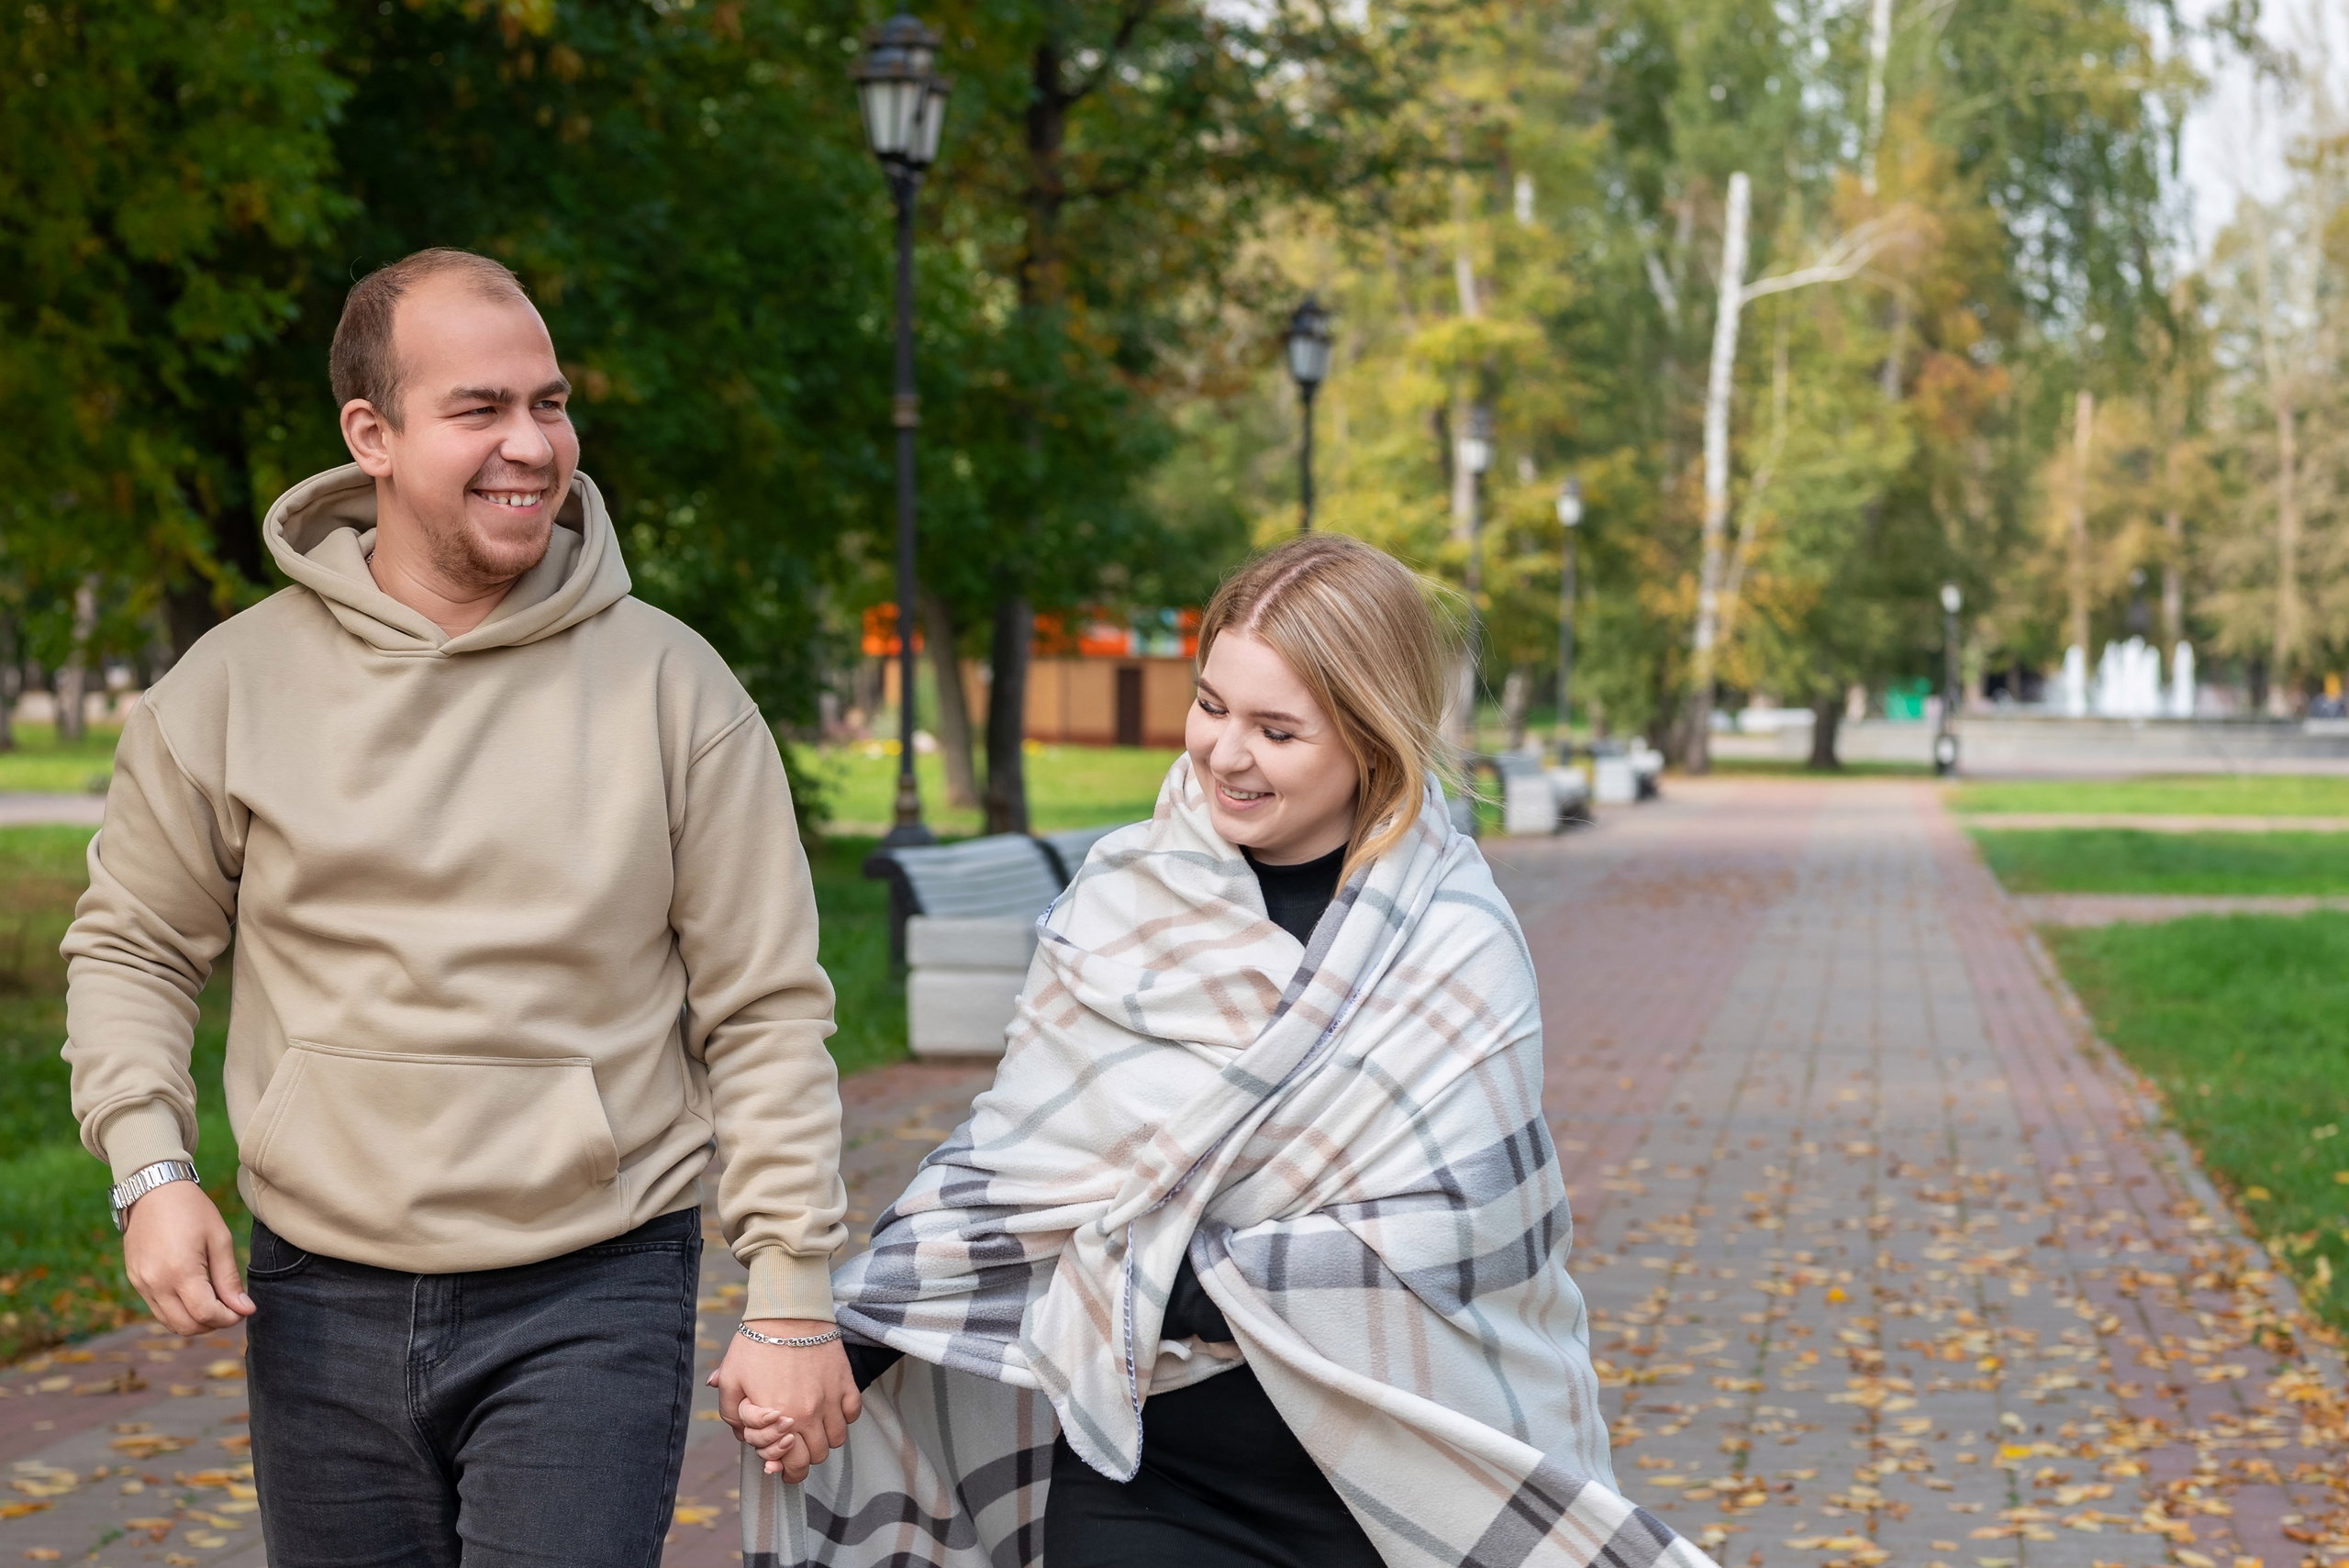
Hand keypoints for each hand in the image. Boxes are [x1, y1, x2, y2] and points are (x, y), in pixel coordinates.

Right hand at [122, 1179, 253, 1334]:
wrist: (153, 1190)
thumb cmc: (192, 1210)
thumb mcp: (219, 1239)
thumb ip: (230, 1278)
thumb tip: (244, 1309)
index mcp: (179, 1272)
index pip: (205, 1313)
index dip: (228, 1318)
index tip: (243, 1310)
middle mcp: (155, 1283)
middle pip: (186, 1326)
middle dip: (213, 1324)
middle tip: (231, 1310)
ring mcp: (141, 1283)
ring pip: (169, 1322)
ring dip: (195, 1322)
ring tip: (215, 1304)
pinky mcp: (135, 1280)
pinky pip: (157, 1309)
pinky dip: (177, 1312)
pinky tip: (194, 1296)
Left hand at [709, 1321, 860, 1483]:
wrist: (788, 1312)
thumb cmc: (755, 1344)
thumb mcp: (730, 1380)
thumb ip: (731, 1414)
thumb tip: (742, 1436)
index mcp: (780, 1419)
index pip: (793, 1464)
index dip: (788, 1473)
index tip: (783, 1469)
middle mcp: (810, 1414)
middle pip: (817, 1456)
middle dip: (805, 1459)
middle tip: (796, 1451)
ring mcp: (831, 1399)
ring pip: (837, 1439)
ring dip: (824, 1440)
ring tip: (813, 1430)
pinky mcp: (846, 1382)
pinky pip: (853, 1414)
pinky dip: (844, 1418)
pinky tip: (830, 1411)